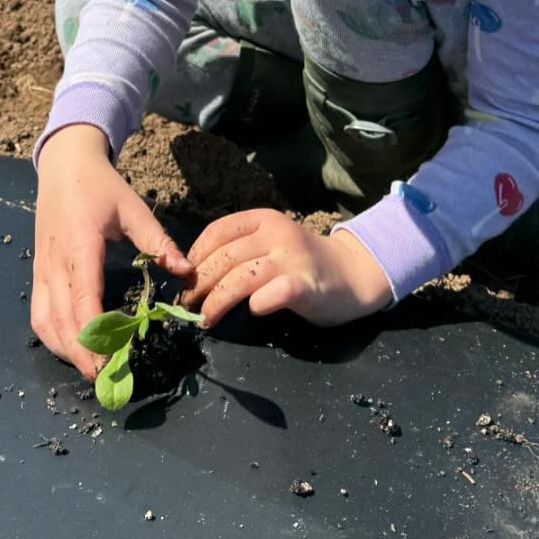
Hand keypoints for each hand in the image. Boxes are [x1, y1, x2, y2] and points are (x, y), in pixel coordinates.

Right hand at [31, 124, 192, 378]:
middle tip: (106, 379)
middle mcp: (55, 262)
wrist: (63, 165)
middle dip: (80, 355)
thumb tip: (187, 271)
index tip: (110, 362)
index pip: (82, 300)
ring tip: (90, 368)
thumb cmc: (100, 185)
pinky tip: (72, 347)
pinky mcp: (38, 272)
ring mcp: (42, 269)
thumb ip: (158, 242)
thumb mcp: (133, 208)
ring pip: (44, 322)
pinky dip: (52, 336)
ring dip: (63, 350)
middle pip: (60, 321)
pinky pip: (39, 313)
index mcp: (80, 245)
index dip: (93, 336)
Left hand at [181, 209, 392, 328]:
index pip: (217, 231)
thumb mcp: (271, 242)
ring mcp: (291, 259)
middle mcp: (276, 234)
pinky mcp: (305, 286)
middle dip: (199, 283)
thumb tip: (195, 273)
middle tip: (187, 304)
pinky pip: (271, 295)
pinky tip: (253, 312)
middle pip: (223, 257)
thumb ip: (242, 249)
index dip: (195, 256)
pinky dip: (256, 305)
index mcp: (264, 220)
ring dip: (216, 301)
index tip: (185, 278)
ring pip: (239, 278)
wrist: (353, 273)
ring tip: (205, 319)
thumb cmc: (304, 262)